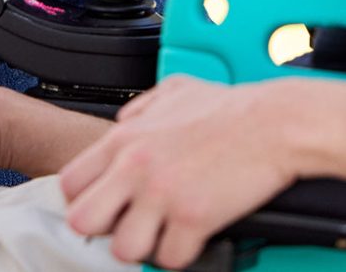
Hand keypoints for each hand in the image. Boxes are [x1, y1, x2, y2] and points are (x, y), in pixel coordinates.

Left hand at [58, 76, 299, 268]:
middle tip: (127, 225)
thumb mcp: (174, 90)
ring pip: (123, 249)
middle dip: (104, 230)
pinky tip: (190, 236)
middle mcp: (136, 167)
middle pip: (83, 222)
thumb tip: (124, 120)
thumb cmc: (230, 108)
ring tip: (160, 234)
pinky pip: (169, 257)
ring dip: (142, 246)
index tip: (103, 206)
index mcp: (125, 139)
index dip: (84, 201)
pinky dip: (180, 253)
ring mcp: (162, 195)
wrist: (274, 122)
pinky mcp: (193, 218)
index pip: (71, 184)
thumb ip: (139, 107)